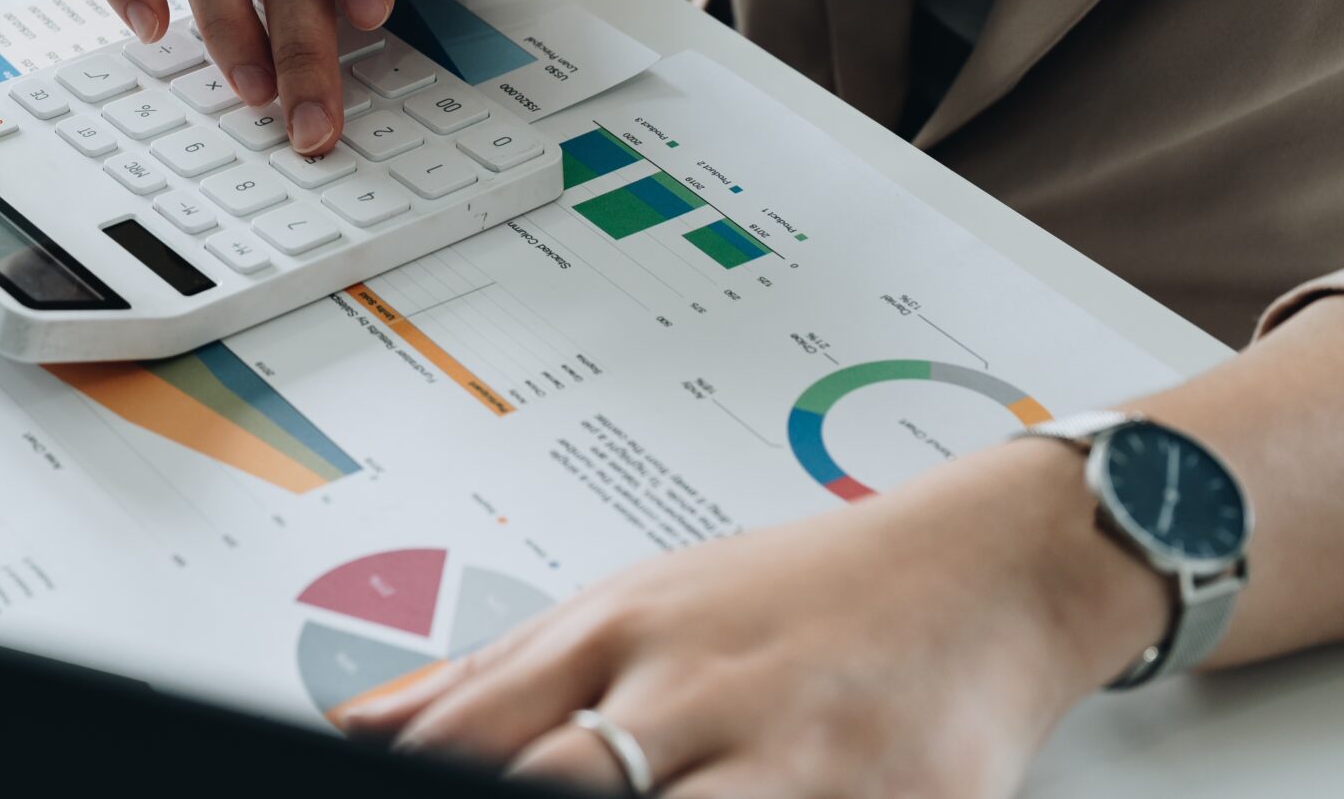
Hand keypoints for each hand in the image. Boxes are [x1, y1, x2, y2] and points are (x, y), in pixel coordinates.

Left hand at [340, 442, 1166, 795]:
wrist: (985, 567)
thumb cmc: (801, 593)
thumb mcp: (633, 608)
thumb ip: (494, 678)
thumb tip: (360, 722)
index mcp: (617, 629)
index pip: (472, 725)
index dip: (415, 770)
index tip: (358, 788)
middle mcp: (691, 687)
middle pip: (556, 781)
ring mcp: (784, 753)